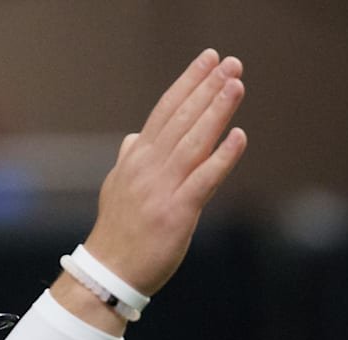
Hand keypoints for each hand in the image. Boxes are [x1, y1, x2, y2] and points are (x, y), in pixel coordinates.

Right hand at [83, 48, 247, 295]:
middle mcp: (148, 167)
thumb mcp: (116, 188)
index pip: (165, 111)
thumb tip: (134, 138)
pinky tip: (238, 137)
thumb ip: (129, 160)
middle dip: (207, 88)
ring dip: (216, 111)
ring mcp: (162, 189)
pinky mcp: (177, 212)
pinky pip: (204, 180)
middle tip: (231, 63)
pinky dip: (222, 157)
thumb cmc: (118, 232)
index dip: (188, 83)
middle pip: (182, 118)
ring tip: (235, 85)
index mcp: (136, 158)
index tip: (208, 60)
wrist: (108, 272)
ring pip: (194, 142)